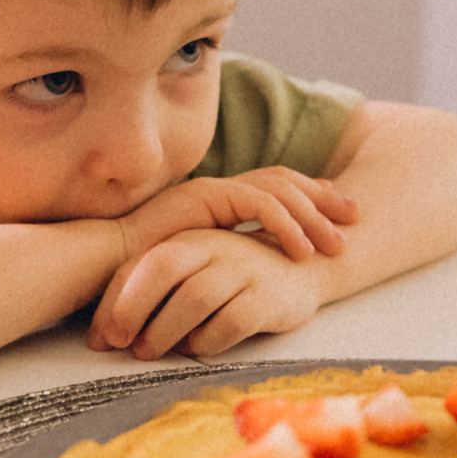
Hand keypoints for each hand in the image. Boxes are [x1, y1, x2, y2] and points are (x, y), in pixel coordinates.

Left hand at [87, 227, 326, 358]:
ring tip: (151, 352)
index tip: (101, 340)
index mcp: (189, 240)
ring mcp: (243, 271)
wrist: (303, 269)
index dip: (116, 302)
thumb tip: (101, 339)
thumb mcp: (193, 272)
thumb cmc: (232, 277)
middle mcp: (215, 248)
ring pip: (196, 297)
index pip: (142, 264)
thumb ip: (149, 294)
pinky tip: (196, 348)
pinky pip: (232, 322)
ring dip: (165, 330)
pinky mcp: (268, 299)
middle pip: (164, 268)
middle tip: (122, 345)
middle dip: (134, 308)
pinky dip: (207, 341)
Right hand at [114, 167, 355, 265]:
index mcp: (221, 200)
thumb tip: (258, 276)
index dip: (312, 199)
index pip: (276, 189)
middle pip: (285, 181)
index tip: (342, 216)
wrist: (102, 264)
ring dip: (312, 216)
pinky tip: (302, 250)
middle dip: (324, 198)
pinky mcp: (204, 198)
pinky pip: (256, 204)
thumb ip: (226, 263)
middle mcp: (219, 188)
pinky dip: (285, 224)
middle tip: (355, 217)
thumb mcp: (200, 266)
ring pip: (277, 190)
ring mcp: (211, 189)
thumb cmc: (144, 275)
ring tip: (334, 244)